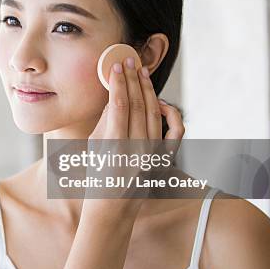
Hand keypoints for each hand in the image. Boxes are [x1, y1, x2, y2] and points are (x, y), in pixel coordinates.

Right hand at [85, 56, 184, 201]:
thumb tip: (114, 97)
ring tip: (142, 72)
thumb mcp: (94, 147)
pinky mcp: (165, 157)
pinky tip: (158, 100)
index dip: (118, 82)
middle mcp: (138, 149)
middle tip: (130, 60)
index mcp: (116, 147)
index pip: (119, 104)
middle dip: (134, 79)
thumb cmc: (97, 177)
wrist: (112, 209)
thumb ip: (105, 121)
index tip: (116, 66)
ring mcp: (154, 153)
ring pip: (154, 111)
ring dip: (148, 88)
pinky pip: (175, 129)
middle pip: (138, 103)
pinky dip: (169, 112)